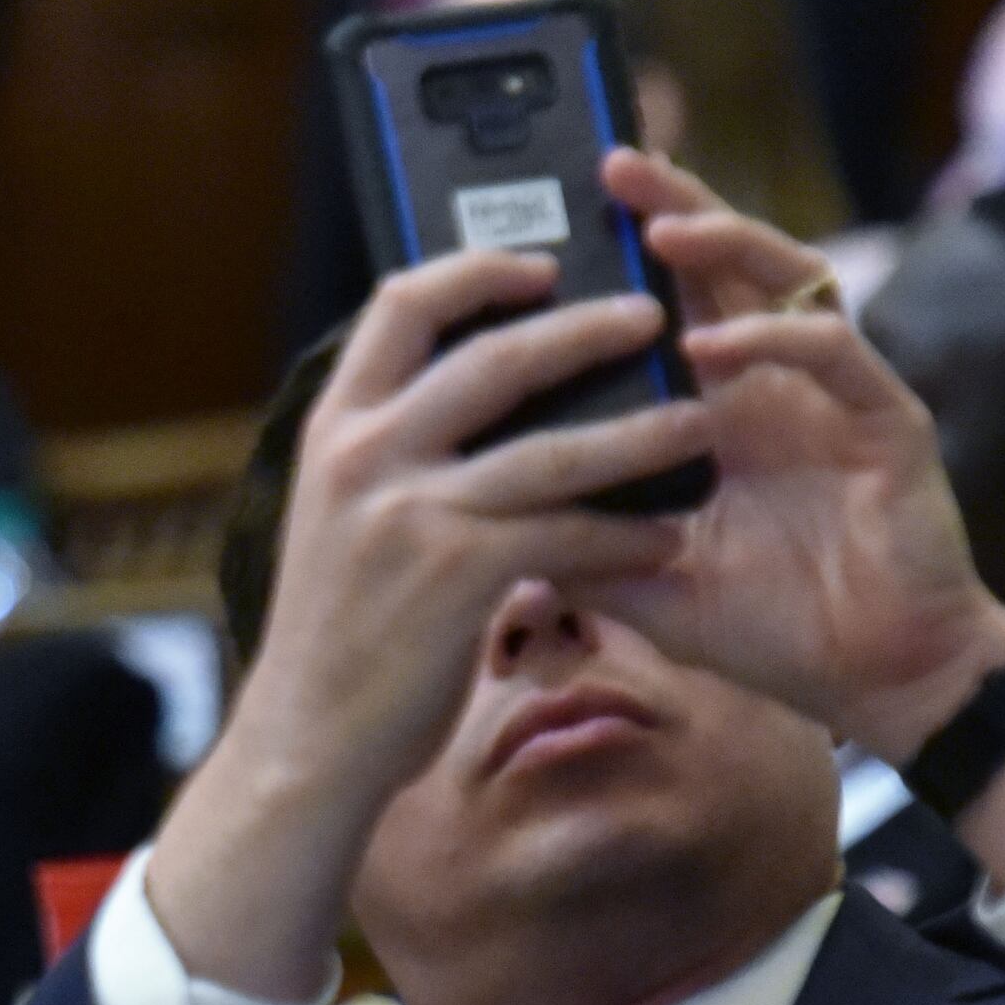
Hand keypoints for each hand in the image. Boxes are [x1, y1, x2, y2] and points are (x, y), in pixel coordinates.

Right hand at [151, 249, 707, 998]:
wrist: (305, 738)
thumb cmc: (335, 632)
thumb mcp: (338, 519)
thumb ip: (390, 454)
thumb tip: (477, 401)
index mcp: (334, 430)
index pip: (401, 305)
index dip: (476, 269)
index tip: (539, 266)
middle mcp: (366, 457)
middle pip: (495, 355)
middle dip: (585, 329)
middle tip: (649, 318)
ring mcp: (411, 514)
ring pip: (556, 446)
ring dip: (643, 432)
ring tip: (700, 423)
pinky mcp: (460, 575)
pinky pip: (573, 534)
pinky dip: (629, 533)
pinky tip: (667, 536)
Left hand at [583, 152, 1004, 757]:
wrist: (869, 683)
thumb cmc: (762, 623)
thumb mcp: (636, 575)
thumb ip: (564, 534)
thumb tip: (461, 513)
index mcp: (712, 406)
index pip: (660, 304)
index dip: (615, 258)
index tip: (541, 218)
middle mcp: (772, 384)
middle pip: (720, 269)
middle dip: (668, 211)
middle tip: (608, 163)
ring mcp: (832, 396)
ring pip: (786, 286)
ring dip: (724, 250)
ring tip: (657, 230)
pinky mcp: (888, 425)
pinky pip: (839, 358)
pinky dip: (777, 342)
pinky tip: (716, 344)